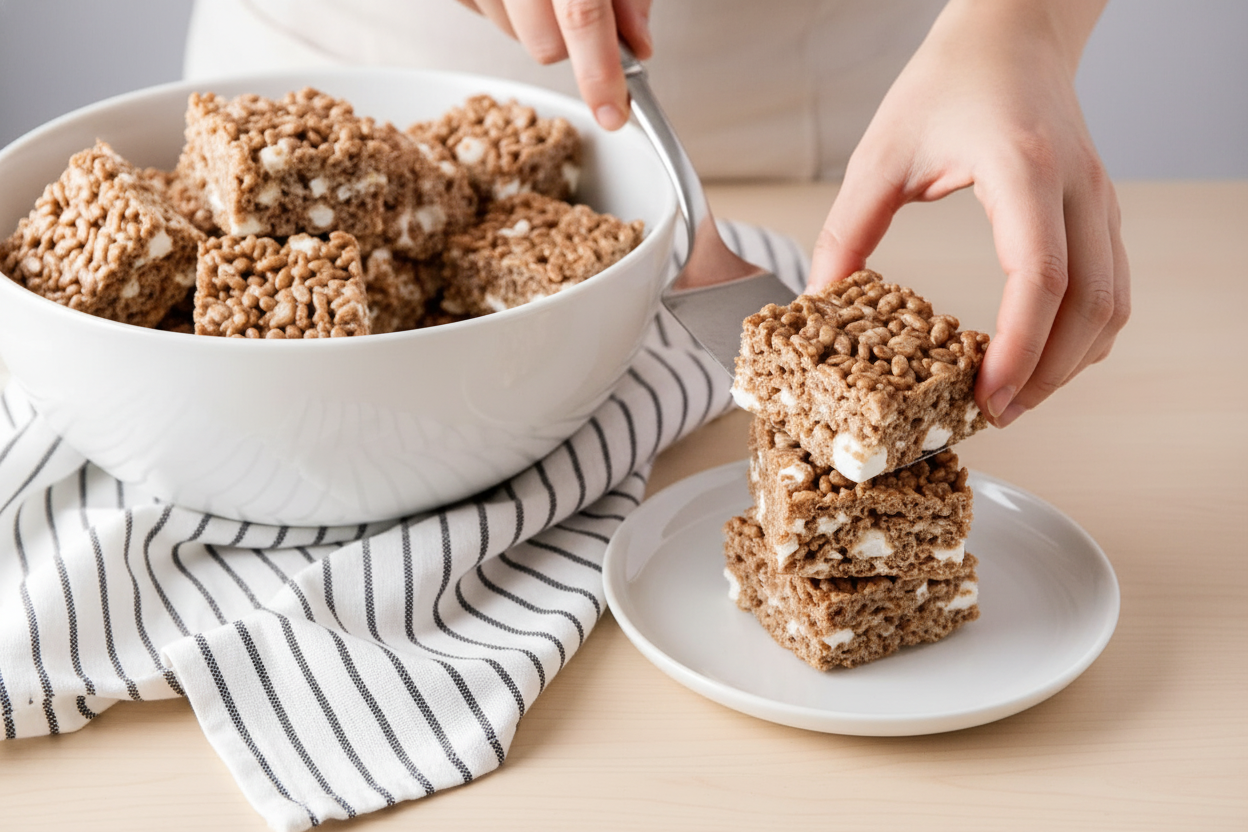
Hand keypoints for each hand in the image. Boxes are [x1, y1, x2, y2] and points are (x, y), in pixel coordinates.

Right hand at [454, 0, 652, 129]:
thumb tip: (637, 48)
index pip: (582, 16)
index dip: (599, 71)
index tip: (613, 114)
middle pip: (543, 44)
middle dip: (569, 46)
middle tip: (581, 18)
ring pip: (511, 35)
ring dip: (535, 25)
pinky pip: (482, 13)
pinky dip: (506, 9)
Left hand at [808, 0, 1129, 427]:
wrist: (1012, 32)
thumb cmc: (948, 81)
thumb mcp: (881, 153)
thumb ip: (848, 229)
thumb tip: (818, 300)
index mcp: (1024, 171)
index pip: (1039, 278)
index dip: (1018, 349)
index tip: (986, 397)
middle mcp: (1076, 188)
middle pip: (1089, 307)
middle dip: (1046, 375)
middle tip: (994, 414)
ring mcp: (1099, 200)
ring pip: (1112, 304)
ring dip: (1071, 362)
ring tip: (1016, 396)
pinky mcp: (1101, 210)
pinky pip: (1113, 287)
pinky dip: (1085, 334)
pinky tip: (1045, 356)